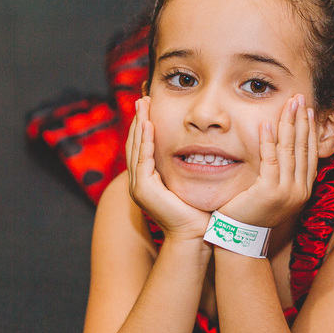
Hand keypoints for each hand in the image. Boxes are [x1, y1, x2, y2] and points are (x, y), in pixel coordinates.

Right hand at [125, 97, 210, 240]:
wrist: (197, 234)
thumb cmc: (199, 210)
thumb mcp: (191, 181)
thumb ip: (187, 165)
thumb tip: (198, 148)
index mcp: (148, 180)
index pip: (142, 147)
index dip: (144, 126)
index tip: (150, 106)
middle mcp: (139, 183)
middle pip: (134, 144)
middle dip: (139, 120)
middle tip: (142, 98)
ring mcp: (139, 187)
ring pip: (136, 148)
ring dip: (139, 125)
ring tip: (143, 105)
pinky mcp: (144, 189)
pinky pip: (143, 159)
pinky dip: (145, 140)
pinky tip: (149, 124)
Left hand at [218, 94, 317, 230]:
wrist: (240, 236)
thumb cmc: (252, 212)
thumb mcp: (273, 192)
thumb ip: (281, 174)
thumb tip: (283, 150)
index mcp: (303, 190)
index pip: (310, 154)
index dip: (309, 130)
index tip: (306, 111)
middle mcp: (300, 190)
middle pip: (303, 148)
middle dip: (301, 121)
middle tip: (300, 99)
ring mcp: (287, 192)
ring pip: (289, 150)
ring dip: (289, 124)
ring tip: (289, 104)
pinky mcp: (270, 191)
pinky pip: (271, 159)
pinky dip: (269, 140)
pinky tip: (268, 123)